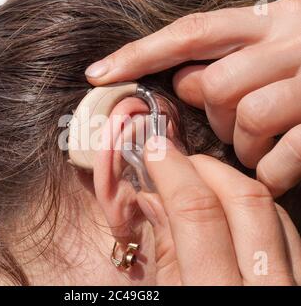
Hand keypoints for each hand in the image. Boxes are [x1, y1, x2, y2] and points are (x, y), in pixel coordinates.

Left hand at [85, 0, 300, 196]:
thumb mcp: (272, 49)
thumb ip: (226, 61)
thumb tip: (182, 82)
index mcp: (270, 20)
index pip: (189, 34)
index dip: (140, 54)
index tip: (98, 74)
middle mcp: (293, 39)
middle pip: (214, 85)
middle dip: (212, 114)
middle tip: (230, 124)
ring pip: (246, 117)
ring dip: (240, 144)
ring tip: (254, 146)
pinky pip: (280, 155)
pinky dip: (268, 171)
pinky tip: (272, 170)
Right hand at [137, 136, 300, 284]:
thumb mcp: (169, 301)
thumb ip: (166, 251)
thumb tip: (153, 197)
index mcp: (217, 294)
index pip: (197, 211)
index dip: (172, 171)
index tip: (155, 150)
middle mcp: (269, 285)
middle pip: (244, 197)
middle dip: (204, 167)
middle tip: (176, 163)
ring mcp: (297, 279)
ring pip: (270, 205)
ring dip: (228, 182)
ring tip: (198, 185)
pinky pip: (285, 225)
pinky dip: (252, 205)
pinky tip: (227, 209)